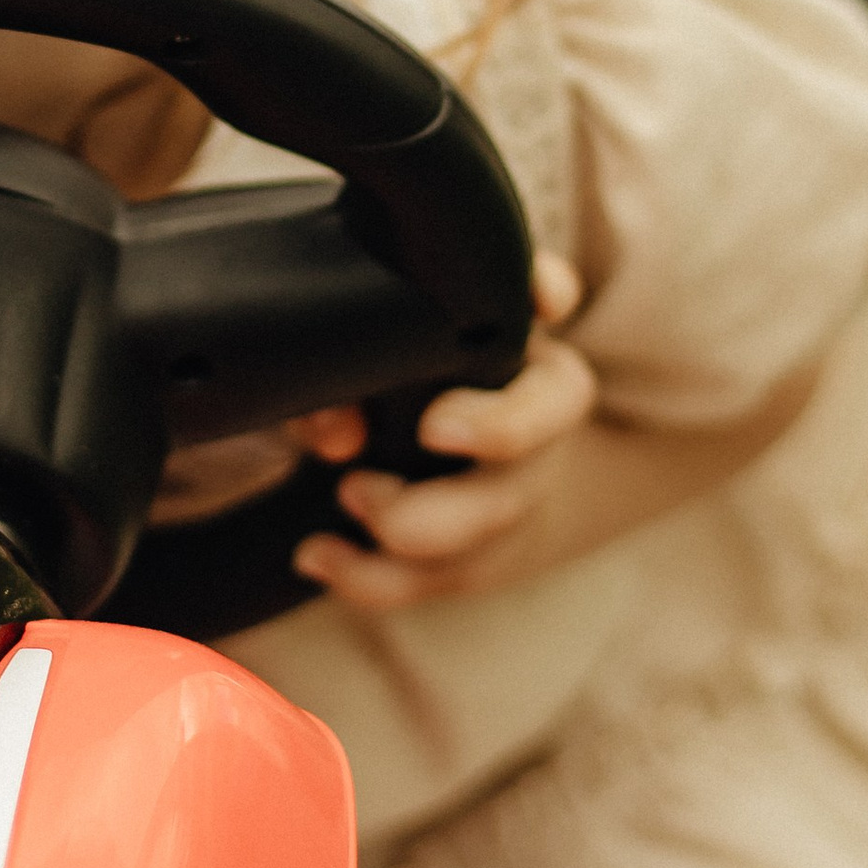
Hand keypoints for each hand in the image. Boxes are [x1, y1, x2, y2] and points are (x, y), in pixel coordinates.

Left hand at [288, 261, 820, 613]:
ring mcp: (512, 488)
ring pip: (497, 516)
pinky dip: (374, 576)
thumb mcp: (359, 364)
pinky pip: (437, 576)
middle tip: (432, 429)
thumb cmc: (390, 388)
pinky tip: (318, 556)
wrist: (435, 474)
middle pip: (548, 421)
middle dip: (502, 429)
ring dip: (423, 518)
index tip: (539, 303)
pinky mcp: (477, 553)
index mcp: (507, 335)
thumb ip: (342, 376)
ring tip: (350, 496)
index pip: (548, 294)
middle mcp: (528, 411)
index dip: (547, 290)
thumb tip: (339, 434)